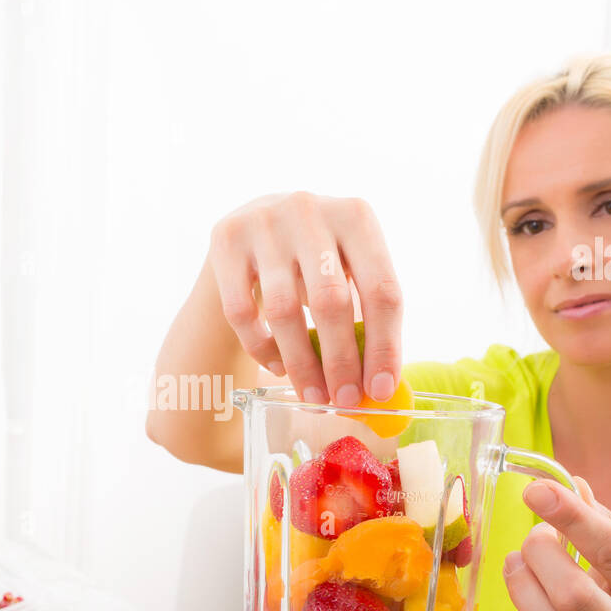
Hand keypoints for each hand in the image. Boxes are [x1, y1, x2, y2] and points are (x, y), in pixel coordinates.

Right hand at [207, 192, 402, 405]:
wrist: (256, 222)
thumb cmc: (316, 259)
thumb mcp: (349, 268)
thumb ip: (367, 316)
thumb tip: (379, 387)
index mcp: (357, 216)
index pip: (382, 290)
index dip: (384, 346)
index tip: (380, 391)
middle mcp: (310, 210)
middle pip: (332, 302)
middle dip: (340, 362)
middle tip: (344, 400)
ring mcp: (264, 222)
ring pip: (284, 310)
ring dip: (301, 364)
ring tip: (313, 394)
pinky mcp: (226, 239)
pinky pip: (242, 311)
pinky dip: (261, 348)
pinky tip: (278, 366)